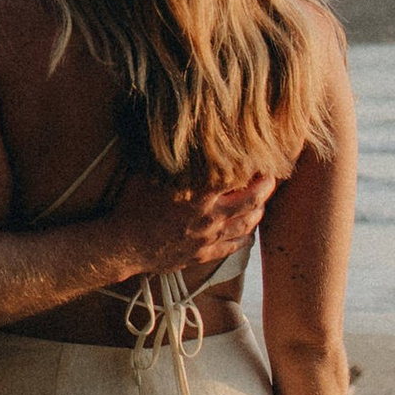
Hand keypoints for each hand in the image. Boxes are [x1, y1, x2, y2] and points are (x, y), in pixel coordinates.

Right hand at [108, 161, 271, 273]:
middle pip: (251, 202)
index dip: (252, 167)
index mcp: (199, 195)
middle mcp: (209, 217)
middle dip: (265, 188)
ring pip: (246, 225)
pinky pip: (233, 247)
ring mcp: (209, 238)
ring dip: (258, 211)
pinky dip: (244, 237)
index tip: (257, 158)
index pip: (237, 178)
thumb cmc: (133, 209)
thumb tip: (177, 139)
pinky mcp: (204, 254)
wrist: (124, 247)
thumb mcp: (150, 175)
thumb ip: (171, 161)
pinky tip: (246, 230)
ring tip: (261, 202)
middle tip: (270, 178)